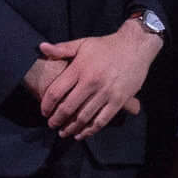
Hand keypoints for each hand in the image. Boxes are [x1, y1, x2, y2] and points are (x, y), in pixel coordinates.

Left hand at [35, 26, 154, 139]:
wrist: (136, 46)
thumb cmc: (106, 46)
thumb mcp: (83, 43)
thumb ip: (61, 49)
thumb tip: (41, 48)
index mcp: (79, 68)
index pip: (56, 92)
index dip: (46, 105)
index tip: (44, 112)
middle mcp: (91, 82)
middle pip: (68, 108)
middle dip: (56, 120)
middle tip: (52, 125)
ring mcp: (106, 93)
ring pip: (84, 117)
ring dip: (71, 128)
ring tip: (63, 132)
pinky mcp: (119, 100)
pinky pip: (102, 120)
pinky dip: (90, 130)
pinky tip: (82, 134)